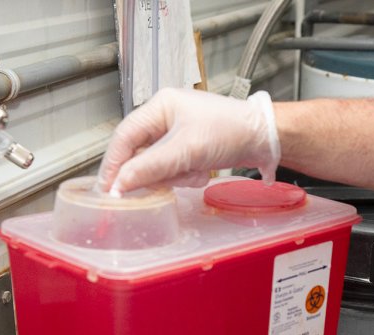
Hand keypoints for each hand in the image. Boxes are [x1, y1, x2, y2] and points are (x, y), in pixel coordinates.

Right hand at [97, 88, 280, 195]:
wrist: (265, 139)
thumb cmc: (230, 131)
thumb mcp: (186, 149)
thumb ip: (150, 167)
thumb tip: (119, 185)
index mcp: (160, 106)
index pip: (124, 137)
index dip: (114, 164)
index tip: (108, 189)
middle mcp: (165, 118)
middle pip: (140, 154)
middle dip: (153, 172)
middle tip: (156, 187)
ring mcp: (178, 135)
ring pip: (157, 166)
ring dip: (174, 176)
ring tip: (194, 172)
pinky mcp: (190, 150)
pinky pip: (175, 170)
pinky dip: (186, 176)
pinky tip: (202, 173)